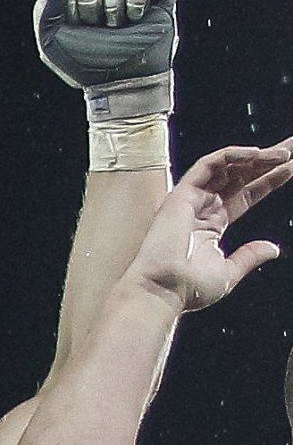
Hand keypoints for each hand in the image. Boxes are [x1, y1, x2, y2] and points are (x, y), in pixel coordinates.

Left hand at [35, 0, 176, 96]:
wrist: (118, 81)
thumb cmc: (85, 64)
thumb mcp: (51, 44)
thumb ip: (44, 11)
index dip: (71, 1)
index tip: (77, 25)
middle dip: (91, 1)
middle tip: (98, 26)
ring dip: (115, 4)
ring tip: (118, 26)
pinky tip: (137, 17)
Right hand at [125, 143, 292, 313]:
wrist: (163, 290)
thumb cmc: (188, 289)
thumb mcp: (229, 272)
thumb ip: (250, 256)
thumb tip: (274, 249)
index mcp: (212, 225)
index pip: (246, 194)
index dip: (269, 180)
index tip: (292, 168)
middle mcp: (202, 208)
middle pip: (240, 175)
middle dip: (268, 161)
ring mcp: (191, 199)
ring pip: (227, 166)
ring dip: (256, 157)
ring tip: (283, 154)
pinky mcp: (182, 193)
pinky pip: (209, 164)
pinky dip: (232, 155)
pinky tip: (256, 154)